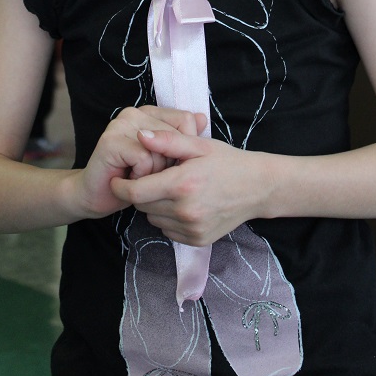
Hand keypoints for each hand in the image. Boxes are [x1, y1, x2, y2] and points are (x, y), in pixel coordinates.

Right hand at [73, 106, 206, 220]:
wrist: (97, 195)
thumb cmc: (134, 177)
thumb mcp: (164, 158)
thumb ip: (181, 138)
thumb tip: (203, 118)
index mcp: (148, 112)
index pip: (185, 120)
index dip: (184, 149)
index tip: (167, 164)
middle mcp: (134, 112)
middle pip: (175, 136)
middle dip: (168, 164)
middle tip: (148, 173)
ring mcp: (120, 124)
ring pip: (160, 149)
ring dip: (154, 172)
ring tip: (137, 175)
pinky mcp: (111, 141)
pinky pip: (144, 158)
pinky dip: (141, 175)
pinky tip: (127, 177)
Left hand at [110, 129, 270, 245]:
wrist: (258, 188)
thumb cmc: (227, 161)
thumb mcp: (199, 145)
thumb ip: (168, 141)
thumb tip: (140, 135)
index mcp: (183, 184)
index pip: (137, 192)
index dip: (122, 186)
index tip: (117, 178)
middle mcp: (185, 211)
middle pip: (142, 206)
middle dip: (141, 192)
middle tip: (154, 177)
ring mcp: (191, 229)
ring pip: (153, 219)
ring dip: (155, 206)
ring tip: (173, 189)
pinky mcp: (197, 240)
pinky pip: (168, 230)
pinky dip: (168, 218)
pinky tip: (183, 204)